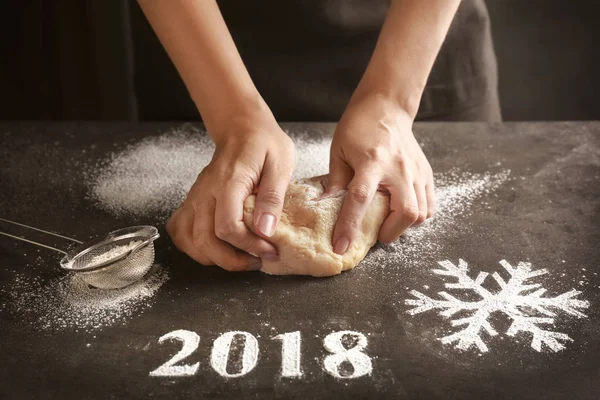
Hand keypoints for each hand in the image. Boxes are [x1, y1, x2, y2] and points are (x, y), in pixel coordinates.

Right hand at [167, 116, 295, 270]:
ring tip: (239, 258)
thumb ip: (273, 197)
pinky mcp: (192, 201)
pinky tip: (214, 249)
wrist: (242, 129)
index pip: (227, 226)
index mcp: (229, 181)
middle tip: (257, 260)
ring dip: (213, 258)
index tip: (269, 250)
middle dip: (232, 260)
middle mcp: (206, 191)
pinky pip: (180, 230)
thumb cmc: (264, 145)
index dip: (248, 246)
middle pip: (205, 240)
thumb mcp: (281, 165)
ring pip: (189, 240)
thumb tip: (265, 230)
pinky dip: (193, 247)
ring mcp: (195, 197)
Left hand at [328, 94, 434, 253]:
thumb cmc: (359, 127)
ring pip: (421, 212)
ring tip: (388, 222)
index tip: (340, 246)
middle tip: (376, 234)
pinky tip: (402, 212)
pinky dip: (418, 216)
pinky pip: (429, 204)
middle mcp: (398, 168)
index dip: (349, 226)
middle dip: (390, 232)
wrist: (387, 106)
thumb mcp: (339, 151)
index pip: (360, 200)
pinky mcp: (426, 173)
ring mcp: (416, 171)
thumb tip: (325, 209)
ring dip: (404, 226)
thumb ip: (335, 182)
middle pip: (405, 212)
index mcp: (372, 161)